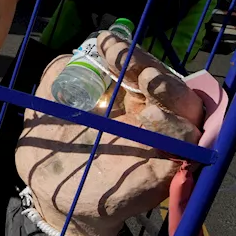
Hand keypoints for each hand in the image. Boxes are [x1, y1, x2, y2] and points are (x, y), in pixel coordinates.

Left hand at [15, 32, 204, 235]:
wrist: (51, 193)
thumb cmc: (54, 144)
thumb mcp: (48, 103)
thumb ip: (59, 76)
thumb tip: (75, 53)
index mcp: (127, 99)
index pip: (142, 68)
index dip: (128, 52)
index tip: (106, 42)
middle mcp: (149, 118)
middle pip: (170, 85)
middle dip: (152, 67)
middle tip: (128, 59)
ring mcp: (158, 144)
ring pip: (187, 111)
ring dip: (169, 91)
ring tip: (146, 79)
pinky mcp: (160, 172)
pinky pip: (182, 149)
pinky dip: (172, 131)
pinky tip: (151, 118)